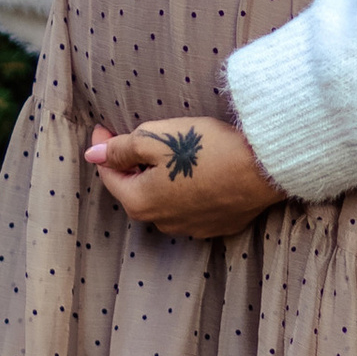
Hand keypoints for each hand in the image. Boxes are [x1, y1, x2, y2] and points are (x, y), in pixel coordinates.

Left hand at [86, 118, 282, 241]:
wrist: (263, 168)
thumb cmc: (206, 148)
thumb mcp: (155, 138)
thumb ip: (120, 149)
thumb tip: (94, 155)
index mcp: (140, 202)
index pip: (109, 175)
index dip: (104, 148)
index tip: (104, 127)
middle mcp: (162, 222)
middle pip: (136, 190)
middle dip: (133, 165)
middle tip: (140, 138)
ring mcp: (191, 228)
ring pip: (164, 200)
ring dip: (161, 179)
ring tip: (174, 154)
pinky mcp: (217, 226)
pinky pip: (191, 207)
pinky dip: (187, 191)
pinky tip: (200, 172)